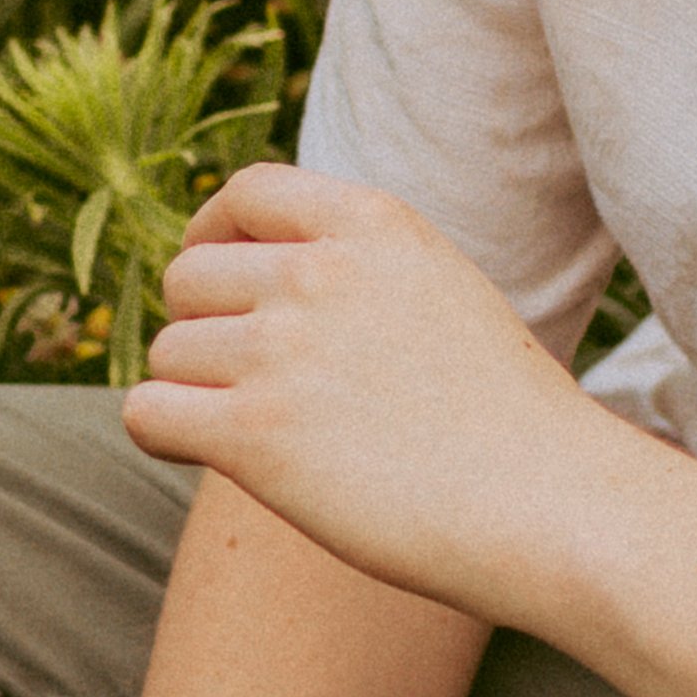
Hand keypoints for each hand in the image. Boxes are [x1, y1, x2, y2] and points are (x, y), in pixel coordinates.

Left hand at [122, 162, 603, 621]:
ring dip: (193, 393)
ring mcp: (282, 350)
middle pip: (188, 278)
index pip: (247, 192)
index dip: (213, 236)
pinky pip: (147, 412)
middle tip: (245, 385)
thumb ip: (362, 274)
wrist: (550, 505)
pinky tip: (200, 454)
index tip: (217, 282)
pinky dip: (161, 433)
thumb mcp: (444, 297)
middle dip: (203, 328)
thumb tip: (264, 282)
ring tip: (257, 436)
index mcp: (374, 225)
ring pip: (168, 352)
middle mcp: (320, 273)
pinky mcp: (255, 433)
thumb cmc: (508, 425)